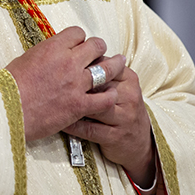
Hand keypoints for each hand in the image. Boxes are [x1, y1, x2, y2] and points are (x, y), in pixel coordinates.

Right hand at [4, 26, 126, 141]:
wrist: (7, 110)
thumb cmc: (9, 86)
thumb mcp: (26, 59)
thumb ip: (45, 54)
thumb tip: (53, 53)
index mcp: (53, 47)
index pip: (77, 33)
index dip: (80, 38)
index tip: (79, 45)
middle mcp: (69, 61)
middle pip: (96, 46)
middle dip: (99, 48)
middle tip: (100, 53)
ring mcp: (76, 83)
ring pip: (106, 68)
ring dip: (114, 66)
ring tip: (119, 64)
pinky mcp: (79, 105)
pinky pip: (105, 98)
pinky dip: (110, 95)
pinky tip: (111, 94)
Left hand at [63, 65, 153, 185]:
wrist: (139, 141)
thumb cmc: (121, 107)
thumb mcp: (119, 86)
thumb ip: (101, 71)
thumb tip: (75, 52)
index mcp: (129, 78)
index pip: (104, 65)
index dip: (83, 64)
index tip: (63, 63)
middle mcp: (129, 96)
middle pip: (99, 85)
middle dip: (76, 83)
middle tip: (55, 81)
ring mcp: (124, 117)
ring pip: (95, 107)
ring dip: (72, 104)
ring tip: (55, 100)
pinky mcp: (115, 136)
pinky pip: (89, 129)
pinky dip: (73, 125)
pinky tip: (61, 120)